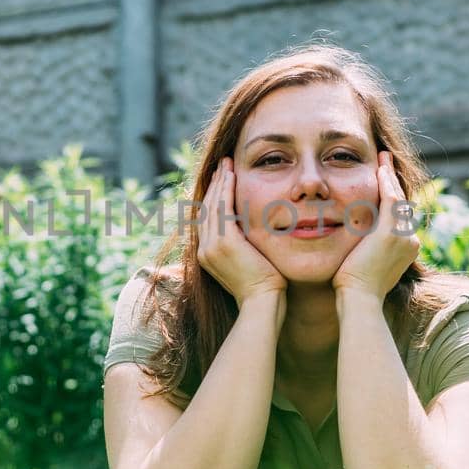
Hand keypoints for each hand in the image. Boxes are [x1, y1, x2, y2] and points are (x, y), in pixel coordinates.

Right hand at [197, 157, 285, 306]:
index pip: (207, 220)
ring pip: (213, 204)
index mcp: (207, 256)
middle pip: (206, 208)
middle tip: (222, 166)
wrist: (262, 303)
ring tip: (227, 164)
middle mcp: (204, 249)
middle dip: (215, 185)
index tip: (222, 181)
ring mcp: (211, 245)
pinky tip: (233, 175)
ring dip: (220, 182)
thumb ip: (244, 249)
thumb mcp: (248, 265)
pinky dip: (226, 189)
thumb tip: (251, 237)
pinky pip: (222, 207)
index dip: (213, 198)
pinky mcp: (224, 241)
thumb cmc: (264, 289)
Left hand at [331, 151, 420, 302]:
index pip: (399, 216)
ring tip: (383, 159)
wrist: (359, 299)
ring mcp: (403, 236)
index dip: (392, 197)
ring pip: (397, 198)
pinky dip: (386, 181)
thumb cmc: (353, 289)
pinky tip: (379, 168)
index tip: (384, 183)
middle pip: (401, 204)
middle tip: (385, 163)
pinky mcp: (391, 231)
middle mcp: (410, 241)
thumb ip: (365, 250)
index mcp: (406, 249)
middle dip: (393, 182)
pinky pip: (390, 198)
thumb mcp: (364, 265)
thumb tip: (353, 245)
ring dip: (389, 176)